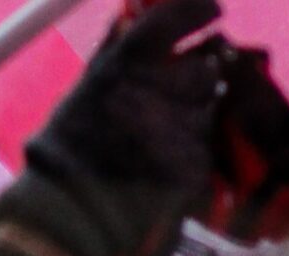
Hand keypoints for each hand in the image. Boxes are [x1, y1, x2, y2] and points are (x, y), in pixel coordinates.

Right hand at [0, 0, 226, 255]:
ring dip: (198, 109)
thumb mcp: (90, 81)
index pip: (177, 17)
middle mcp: (157, 89)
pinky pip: (207, 142)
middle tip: (189, 79)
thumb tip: (135, 9)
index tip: (214, 9)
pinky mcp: (194, 162)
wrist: (75, 202)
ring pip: (210, 106)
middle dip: (204, 70)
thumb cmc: (74, 139)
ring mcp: (179, 128)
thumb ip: (117, 45)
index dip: (200, 9)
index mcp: (127, 62)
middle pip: (206, 67)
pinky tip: (166, 152)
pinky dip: (194, 143)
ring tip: (165, 123)